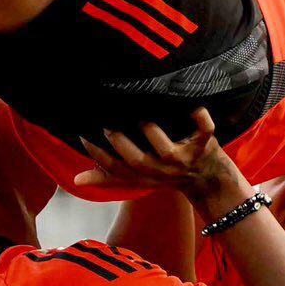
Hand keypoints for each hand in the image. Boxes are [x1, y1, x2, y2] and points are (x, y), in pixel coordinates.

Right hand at [75, 109, 242, 200]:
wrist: (208, 178)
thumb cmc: (166, 172)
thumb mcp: (137, 178)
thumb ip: (108, 176)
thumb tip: (76, 179)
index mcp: (144, 175)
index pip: (115, 168)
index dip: (97, 154)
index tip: (84, 135)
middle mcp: (162, 169)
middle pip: (137, 160)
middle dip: (121, 143)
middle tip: (107, 124)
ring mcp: (184, 157)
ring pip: (167, 149)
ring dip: (153, 132)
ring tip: (140, 115)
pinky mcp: (204, 145)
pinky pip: (204, 132)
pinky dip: (202, 119)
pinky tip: (194, 106)